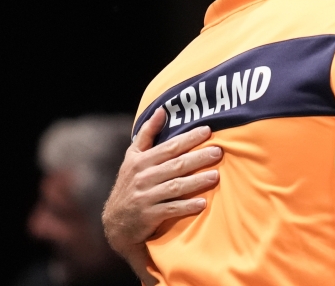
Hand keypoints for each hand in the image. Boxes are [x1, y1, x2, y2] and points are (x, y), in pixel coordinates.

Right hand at [101, 108, 222, 283]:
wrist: (116, 223)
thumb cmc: (130, 185)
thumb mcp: (132, 158)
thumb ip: (147, 134)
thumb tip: (161, 110)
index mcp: (140, 161)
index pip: (169, 147)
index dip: (188, 138)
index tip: (207, 131)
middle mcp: (142, 177)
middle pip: (175, 165)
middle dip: (198, 157)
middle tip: (218, 152)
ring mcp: (146, 197)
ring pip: (176, 187)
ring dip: (197, 181)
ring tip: (216, 176)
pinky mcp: (149, 216)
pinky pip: (171, 210)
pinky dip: (187, 207)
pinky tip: (202, 203)